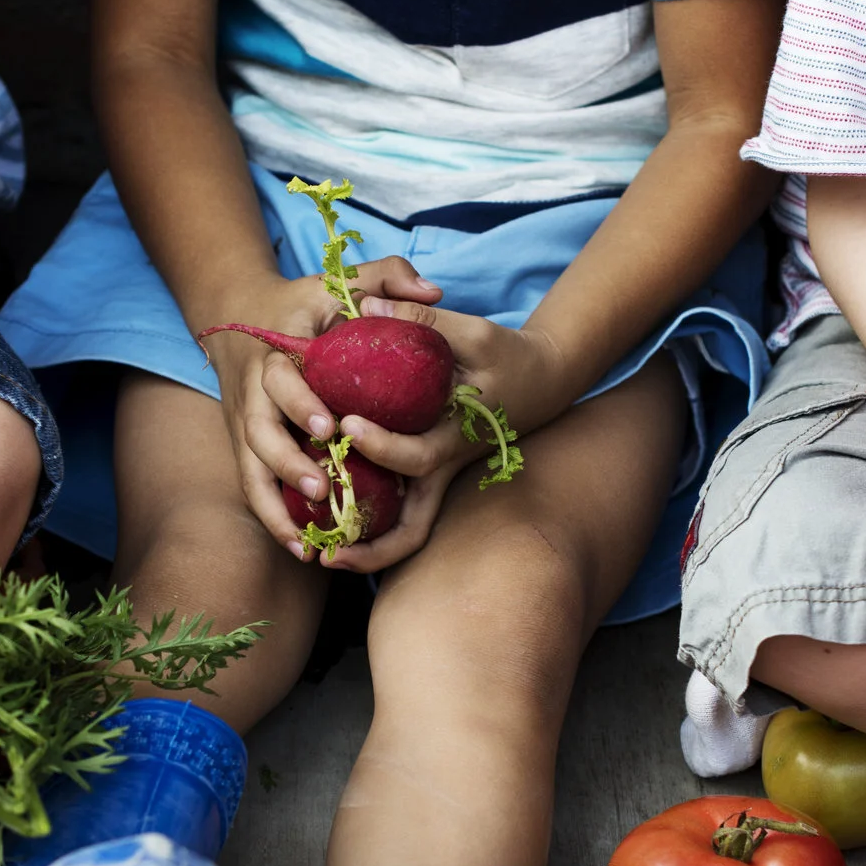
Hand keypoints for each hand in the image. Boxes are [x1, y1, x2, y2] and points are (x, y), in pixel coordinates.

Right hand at [197, 256, 443, 561]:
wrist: (236, 313)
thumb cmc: (303, 303)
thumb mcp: (338, 280)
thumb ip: (387, 277)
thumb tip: (434, 293)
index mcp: (275, 353)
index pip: (280, 379)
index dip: (300, 403)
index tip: (330, 426)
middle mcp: (251, 392)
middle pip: (257, 434)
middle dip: (285, 462)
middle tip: (319, 486)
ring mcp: (244, 424)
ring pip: (250, 472)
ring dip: (275, 508)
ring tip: (306, 541)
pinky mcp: (244, 447)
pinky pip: (254, 488)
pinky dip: (273, 519)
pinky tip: (302, 548)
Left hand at [304, 298, 569, 573]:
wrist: (544, 380)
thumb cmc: (509, 355)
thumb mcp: (475, 331)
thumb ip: (422, 324)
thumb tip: (364, 308)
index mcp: (456, 438)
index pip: (417, 457)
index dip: (381, 446)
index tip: (347, 426)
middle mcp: (444, 469)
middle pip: (413, 529)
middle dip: (370, 546)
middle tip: (325, 551)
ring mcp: (438, 478)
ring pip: (407, 532)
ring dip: (368, 551)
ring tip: (321, 558)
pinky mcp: (430, 474)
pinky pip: (400, 513)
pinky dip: (370, 526)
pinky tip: (329, 519)